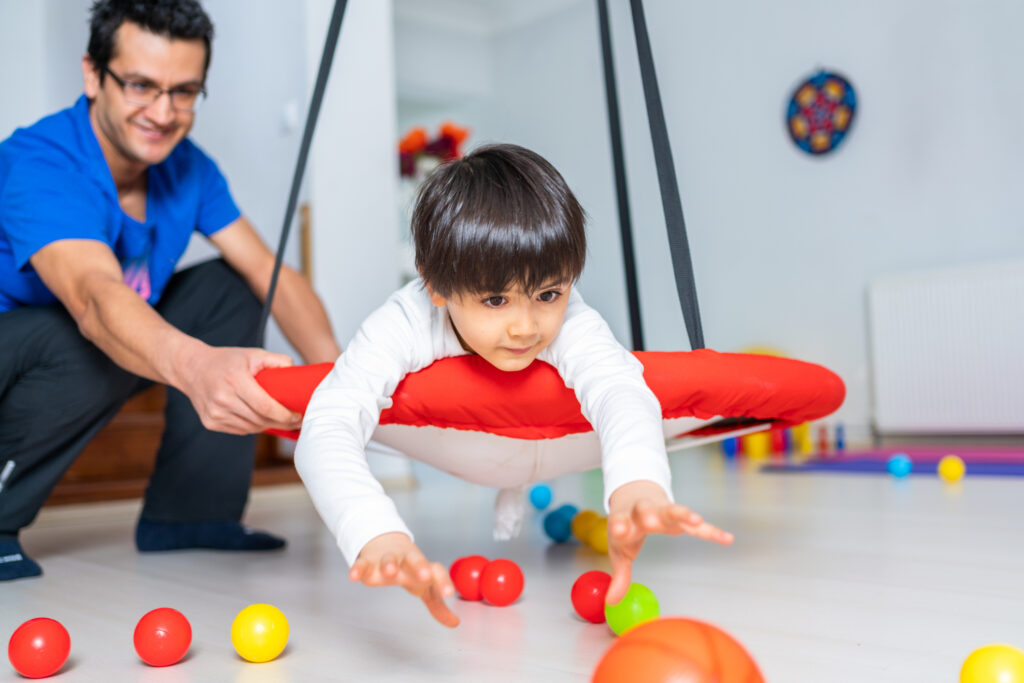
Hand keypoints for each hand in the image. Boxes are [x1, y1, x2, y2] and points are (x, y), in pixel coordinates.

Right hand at [178, 345, 301, 433]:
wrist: (191, 368)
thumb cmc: (225, 361)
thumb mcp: (253, 354)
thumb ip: (277, 361)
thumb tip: (295, 372)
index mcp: (235, 381)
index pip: (265, 407)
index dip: (285, 416)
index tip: (298, 417)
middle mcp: (222, 399)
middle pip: (260, 420)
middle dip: (282, 423)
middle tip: (296, 421)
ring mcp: (214, 414)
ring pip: (251, 428)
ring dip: (268, 426)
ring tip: (280, 419)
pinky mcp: (210, 423)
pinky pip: (240, 430)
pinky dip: (253, 426)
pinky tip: (260, 419)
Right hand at [350, 532, 458, 627]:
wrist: (386, 542)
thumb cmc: (409, 569)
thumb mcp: (424, 587)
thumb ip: (437, 605)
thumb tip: (455, 622)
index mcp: (423, 566)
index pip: (437, 570)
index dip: (443, 581)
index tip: (448, 594)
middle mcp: (406, 560)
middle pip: (415, 559)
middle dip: (420, 566)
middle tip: (425, 575)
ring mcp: (387, 559)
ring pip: (388, 559)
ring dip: (389, 564)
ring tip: (390, 573)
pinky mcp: (368, 562)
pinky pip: (362, 564)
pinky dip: (358, 569)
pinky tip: (354, 576)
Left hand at [605, 480, 732, 604]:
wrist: (635, 493)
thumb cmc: (627, 525)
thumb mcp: (619, 548)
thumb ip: (619, 575)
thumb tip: (611, 602)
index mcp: (624, 519)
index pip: (620, 520)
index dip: (620, 525)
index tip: (619, 529)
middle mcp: (643, 512)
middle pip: (645, 510)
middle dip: (649, 515)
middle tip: (652, 521)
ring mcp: (663, 511)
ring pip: (673, 510)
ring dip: (683, 514)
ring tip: (696, 520)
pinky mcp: (680, 516)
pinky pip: (698, 525)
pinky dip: (712, 530)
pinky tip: (727, 538)